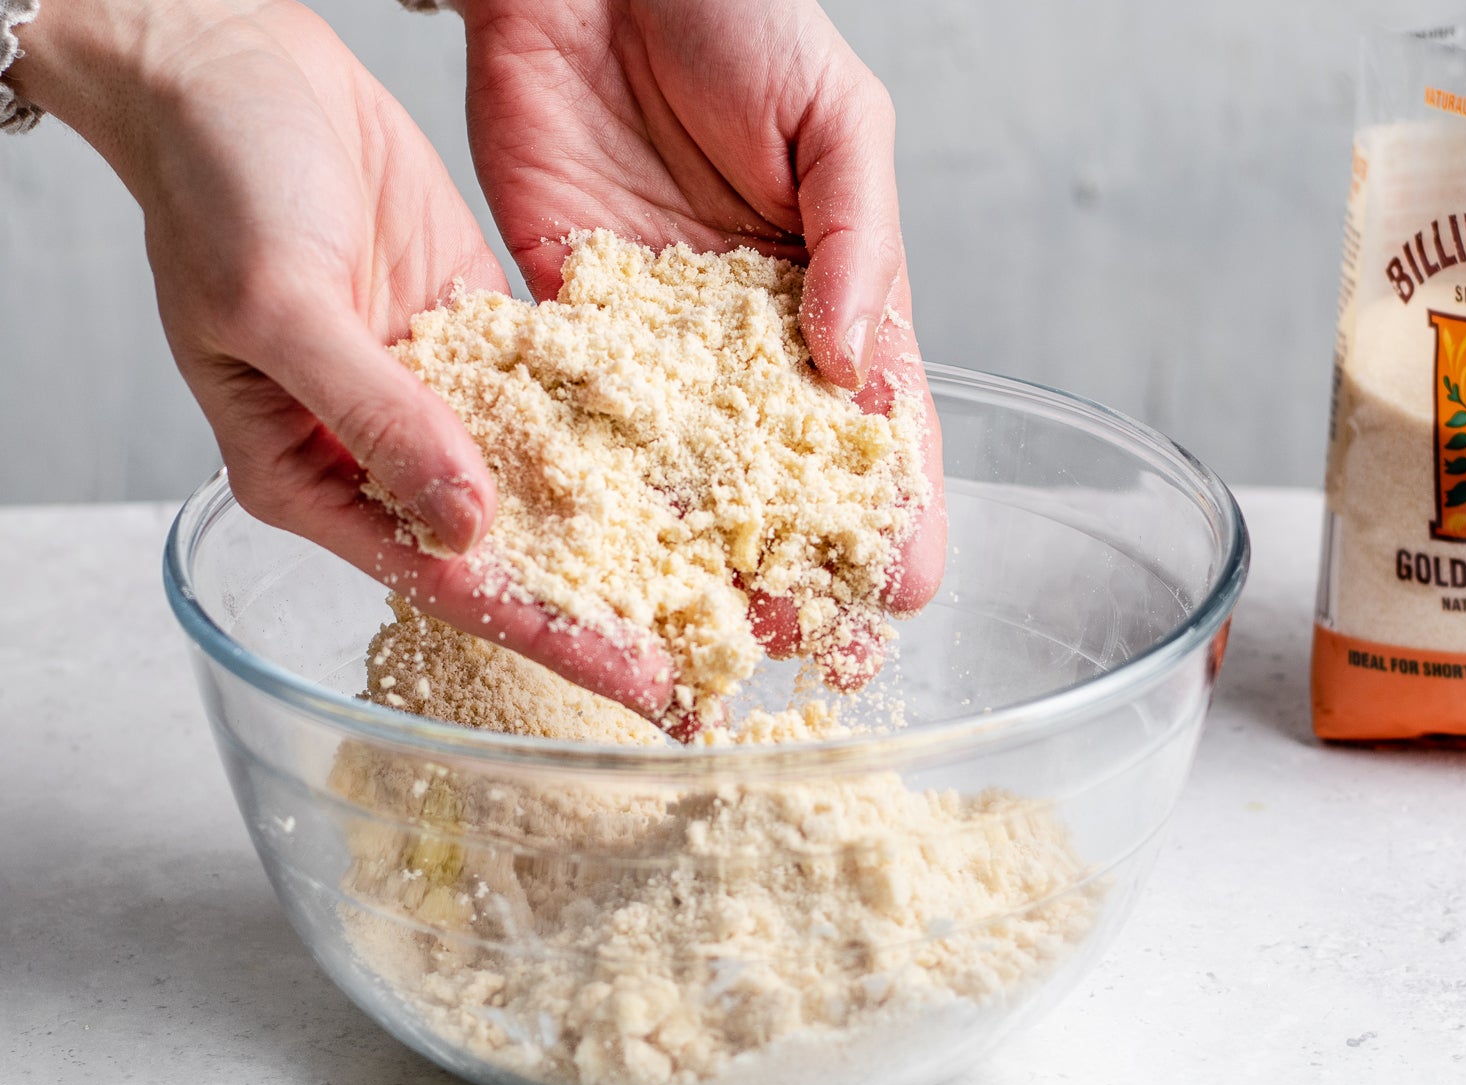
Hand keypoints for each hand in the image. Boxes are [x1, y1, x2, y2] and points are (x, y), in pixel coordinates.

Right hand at [8, 0, 673, 712]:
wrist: (225, 65)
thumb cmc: (214, 183)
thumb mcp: (284, 304)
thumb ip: (377, 415)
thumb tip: (469, 527)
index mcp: (307, 476)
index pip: (448, 582)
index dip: (551, 638)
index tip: (643, 685)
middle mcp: (374, 451)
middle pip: (510, 550)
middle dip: (607, 603)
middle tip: (717, 656)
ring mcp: (431, 388)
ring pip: (542, 478)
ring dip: (626, 523)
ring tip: (728, 571)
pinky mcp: (471, 323)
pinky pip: (554, 392)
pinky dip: (618, 424)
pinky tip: (699, 457)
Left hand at [457, 0, 946, 660]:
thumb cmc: (738, 9)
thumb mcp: (838, 118)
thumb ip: (856, 240)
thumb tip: (857, 368)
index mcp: (837, 287)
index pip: (880, 420)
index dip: (896, 506)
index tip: (900, 586)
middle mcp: (750, 328)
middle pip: (780, 468)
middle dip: (793, 555)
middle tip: (796, 641)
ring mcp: (656, 329)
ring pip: (684, 462)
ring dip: (694, 546)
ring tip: (698, 628)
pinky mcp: (565, 308)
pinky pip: (582, 407)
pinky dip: (590, 476)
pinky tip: (595, 546)